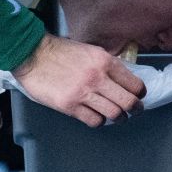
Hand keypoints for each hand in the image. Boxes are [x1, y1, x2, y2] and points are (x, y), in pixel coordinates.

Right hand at [12, 34, 145, 127]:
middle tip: (134, 110)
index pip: (134, 84)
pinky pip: (94, 121)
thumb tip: (122, 79)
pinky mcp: (69, 106)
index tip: (138, 95)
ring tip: (117, 116)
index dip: (139, 93)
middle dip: (135, 109)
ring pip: (114, 114)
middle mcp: (97, 77)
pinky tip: (95, 116)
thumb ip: (106, 64)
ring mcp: (83, 93)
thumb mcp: (89, 50)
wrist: (32, 54)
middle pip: (128, 102)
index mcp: (104, 61)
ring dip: (119, 117)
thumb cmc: (58, 51)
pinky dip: (99, 121)